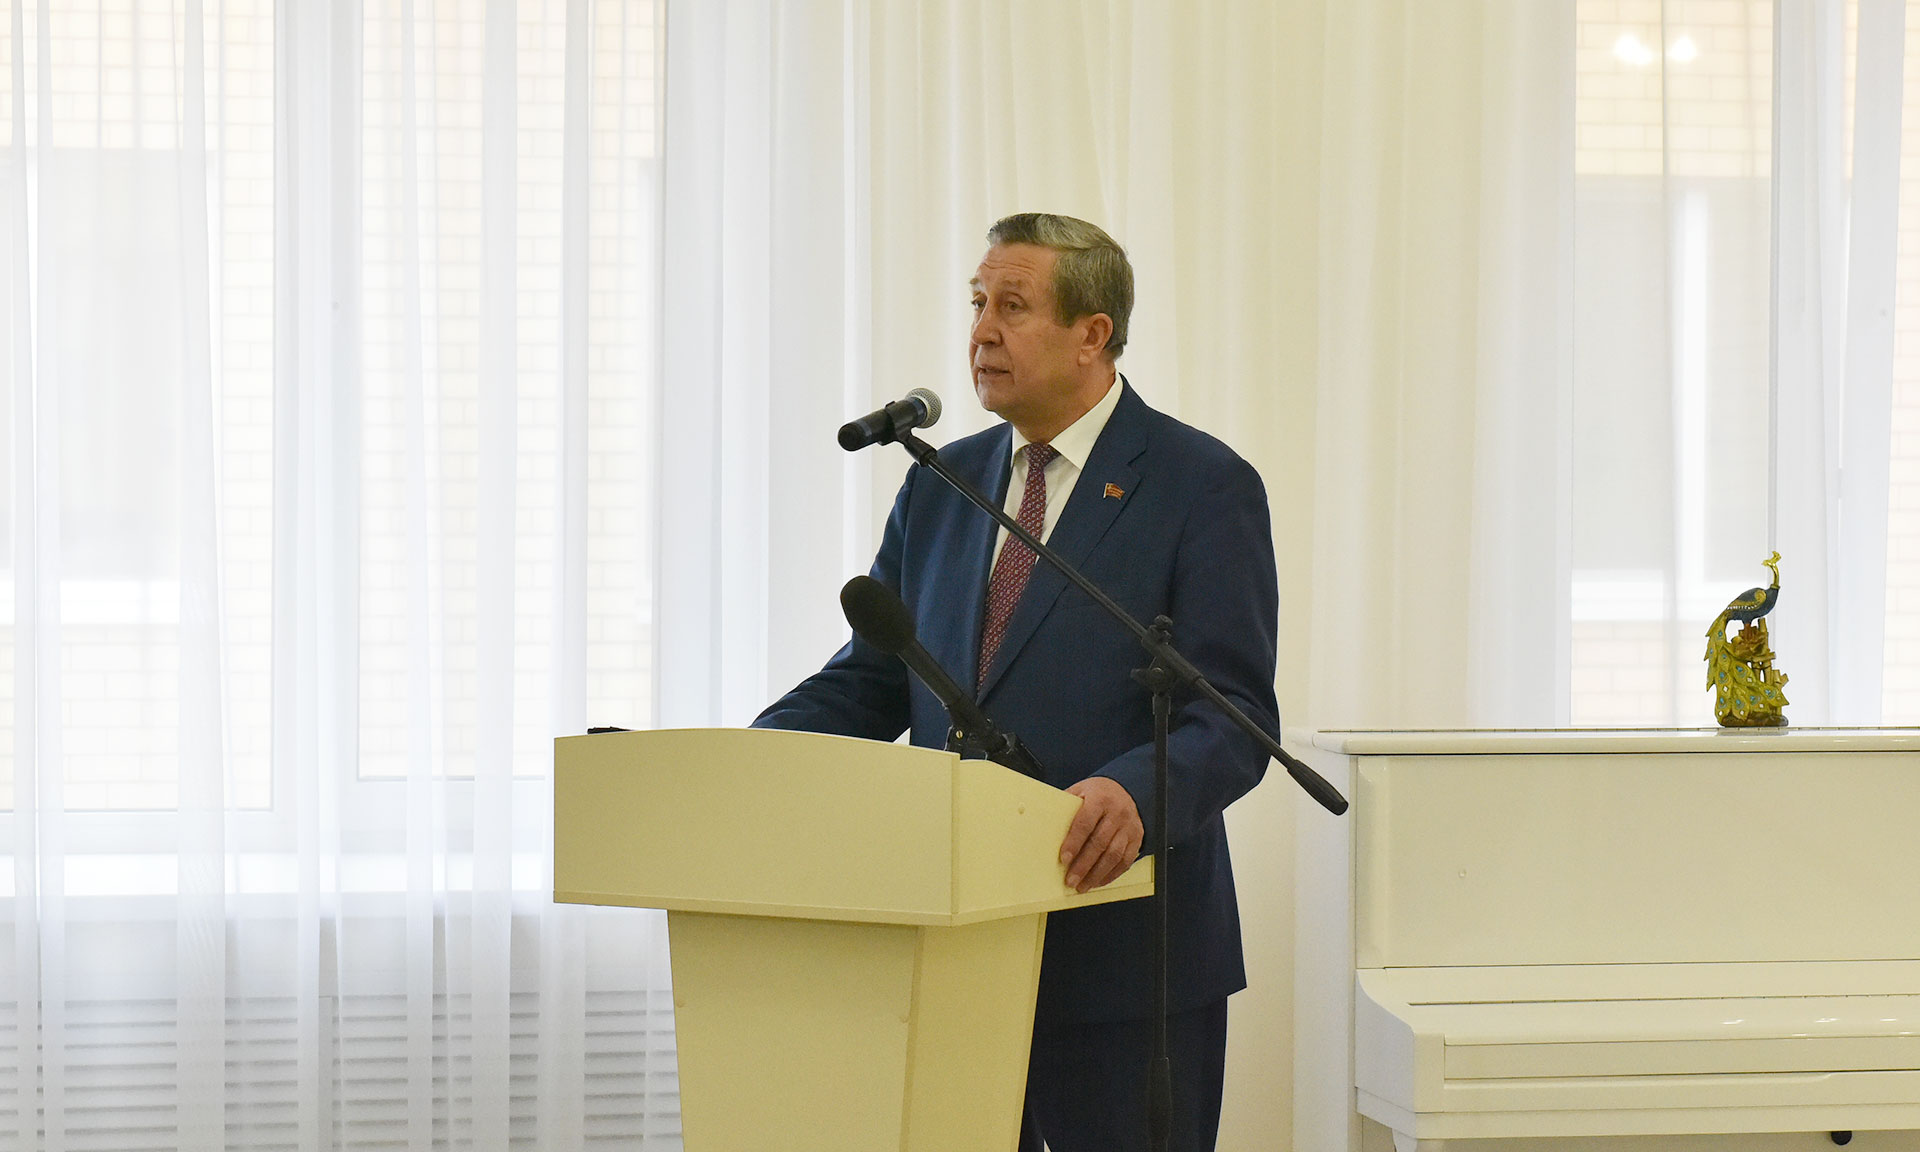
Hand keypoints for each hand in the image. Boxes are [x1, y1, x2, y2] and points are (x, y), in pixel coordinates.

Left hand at [1059, 776, 1143, 892]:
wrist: (1125, 789)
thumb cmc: (1097, 793)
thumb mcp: (1079, 791)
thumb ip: (1066, 808)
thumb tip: (1046, 830)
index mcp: (1100, 799)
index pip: (1085, 823)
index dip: (1074, 843)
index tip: (1064, 859)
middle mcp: (1117, 813)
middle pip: (1100, 843)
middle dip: (1084, 865)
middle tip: (1071, 880)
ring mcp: (1129, 827)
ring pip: (1114, 855)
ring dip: (1097, 874)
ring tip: (1083, 886)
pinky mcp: (1137, 838)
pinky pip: (1125, 861)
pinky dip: (1111, 874)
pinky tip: (1098, 881)